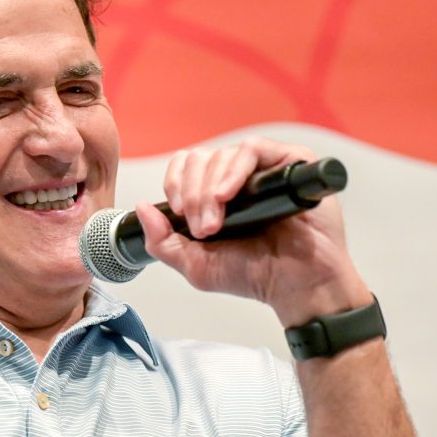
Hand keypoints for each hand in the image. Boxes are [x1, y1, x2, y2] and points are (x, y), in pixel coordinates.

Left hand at [135, 137, 371, 325]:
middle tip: (202, 229)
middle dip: (192, 195)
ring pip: (222, 155)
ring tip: (216, 224)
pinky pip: (254, 149)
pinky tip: (228, 195)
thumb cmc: (254, 275)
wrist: (296, 286)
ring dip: (209, 190)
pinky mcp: (291, 162)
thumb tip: (141, 207)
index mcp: (217, 192)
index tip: (177, 213)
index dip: (175, 182)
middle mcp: (240, 176)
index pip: (186, 165)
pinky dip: (234, 170)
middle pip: (200, 159)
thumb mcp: (196, 264)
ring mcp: (265, 168)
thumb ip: (162, 241)